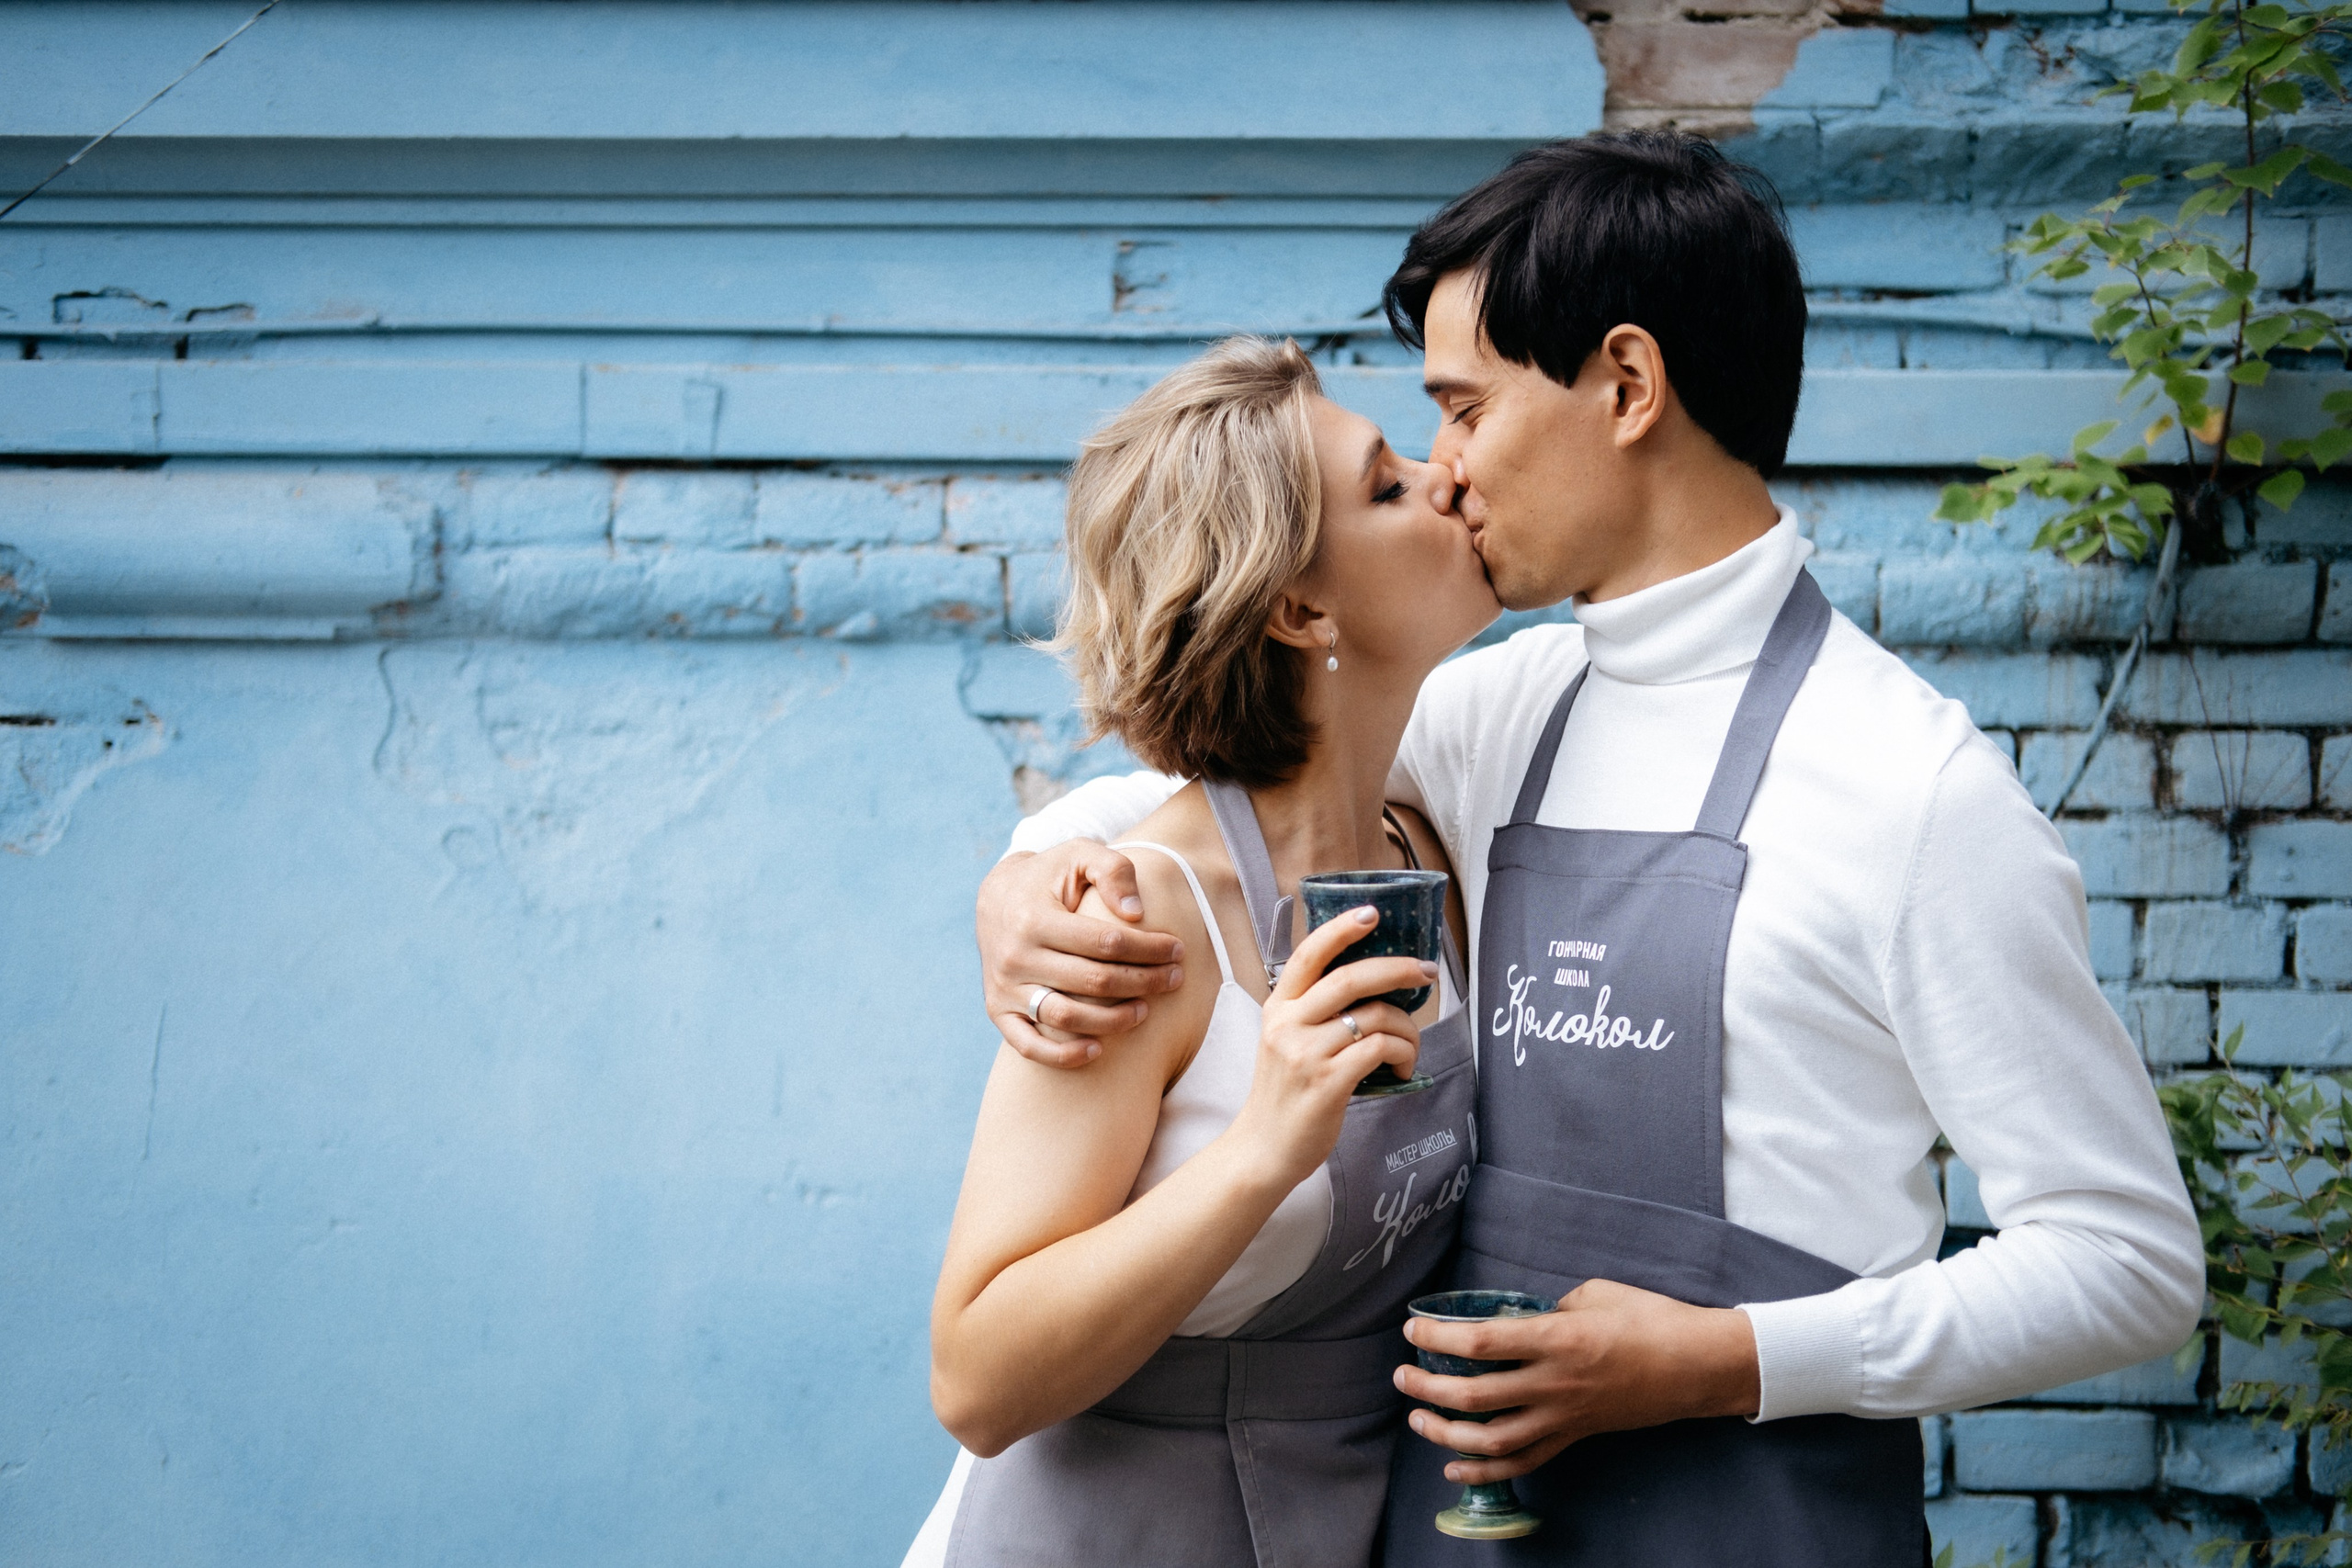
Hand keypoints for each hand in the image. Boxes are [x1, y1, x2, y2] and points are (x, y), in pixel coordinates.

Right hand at [978, 844, 1186, 1067]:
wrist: (995, 899)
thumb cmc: (1050, 877)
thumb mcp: (1079, 855)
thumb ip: (1113, 870)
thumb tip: (1136, 914)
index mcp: (1034, 917)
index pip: (1105, 942)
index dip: (1148, 949)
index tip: (1177, 950)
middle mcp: (1015, 956)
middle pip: (1092, 982)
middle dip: (1143, 982)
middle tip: (1174, 979)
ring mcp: (1004, 987)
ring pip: (1065, 1018)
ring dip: (1113, 1021)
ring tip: (1146, 1011)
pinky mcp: (998, 1010)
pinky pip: (1029, 1046)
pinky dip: (1063, 1055)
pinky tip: (1098, 1050)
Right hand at [1228, 907, 1430, 1189]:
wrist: (1264, 1148)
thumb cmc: (1285, 1094)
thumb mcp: (1286, 1041)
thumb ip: (1316, 1013)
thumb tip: (1376, 987)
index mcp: (1279, 1007)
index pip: (1310, 953)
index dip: (1342, 929)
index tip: (1373, 913)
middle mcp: (1289, 1024)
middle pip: (1352, 978)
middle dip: (1398, 969)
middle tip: (1426, 973)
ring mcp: (1307, 1053)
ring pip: (1375, 1016)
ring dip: (1407, 1028)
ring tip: (1410, 1046)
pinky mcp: (1328, 1082)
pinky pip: (1380, 1050)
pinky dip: (1401, 1054)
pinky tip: (1401, 1068)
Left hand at [1394, 1279, 1760, 1482]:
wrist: (1697, 1366)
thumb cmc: (1650, 1319)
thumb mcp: (1594, 1294)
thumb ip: (1549, 1308)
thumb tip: (1521, 1320)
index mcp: (1557, 1339)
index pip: (1481, 1343)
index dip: (1439, 1338)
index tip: (1413, 1330)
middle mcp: (1554, 1384)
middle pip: (1475, 1396)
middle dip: (1428, 1388)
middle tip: (1402, 1376)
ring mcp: (1564, 1416)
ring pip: (1492, 1440)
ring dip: (1446, 1433)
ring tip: (1418, 1418)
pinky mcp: (1576, 1436)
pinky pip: (1524, 1461)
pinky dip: (1485, 1471)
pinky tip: (1454, 1468)